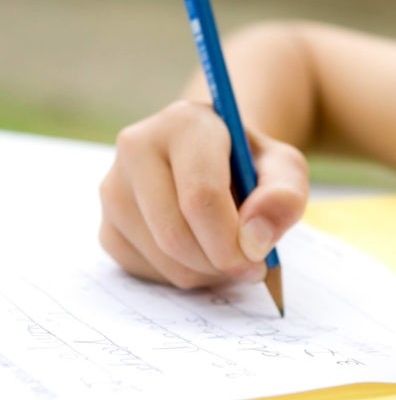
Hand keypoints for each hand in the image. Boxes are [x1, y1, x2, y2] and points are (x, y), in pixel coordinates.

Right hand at [99, 100, 308, 287]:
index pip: (200, 197)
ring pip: (161, 258)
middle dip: (220, 263)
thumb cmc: (251, 164)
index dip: (231, 241)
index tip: (258, 259)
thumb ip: (284, 195)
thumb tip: (254, 238)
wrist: (219, 161)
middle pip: (175, 234)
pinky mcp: (107, 225)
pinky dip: (181, 276)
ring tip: (229, 252)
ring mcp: (114, 187)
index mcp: (184, 123)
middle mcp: (137, 147)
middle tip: (250, 266)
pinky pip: (143, 271)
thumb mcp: (285, 169)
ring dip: (205, 273)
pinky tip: (201, 253)